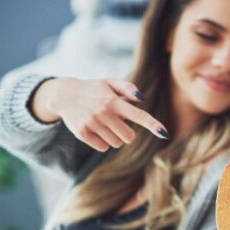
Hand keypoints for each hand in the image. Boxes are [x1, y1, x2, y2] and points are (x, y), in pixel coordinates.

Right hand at [30, 77, 168, 151]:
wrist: (64, 95)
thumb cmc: (94, 90)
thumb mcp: (110, 82)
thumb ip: (128, 88)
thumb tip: (142, 99)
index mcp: (113, 101)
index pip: (138, 115)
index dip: (153, 125)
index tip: (164, 134)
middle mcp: (103, 112)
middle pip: (129, 137)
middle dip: (126, 132)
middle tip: (116, 121)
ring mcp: (92, 123)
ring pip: (116, 143)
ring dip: (114, 136)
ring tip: (103, 123)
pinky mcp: (82, 133)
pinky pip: (103, 147)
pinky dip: (102, 141)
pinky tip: (95, 129)